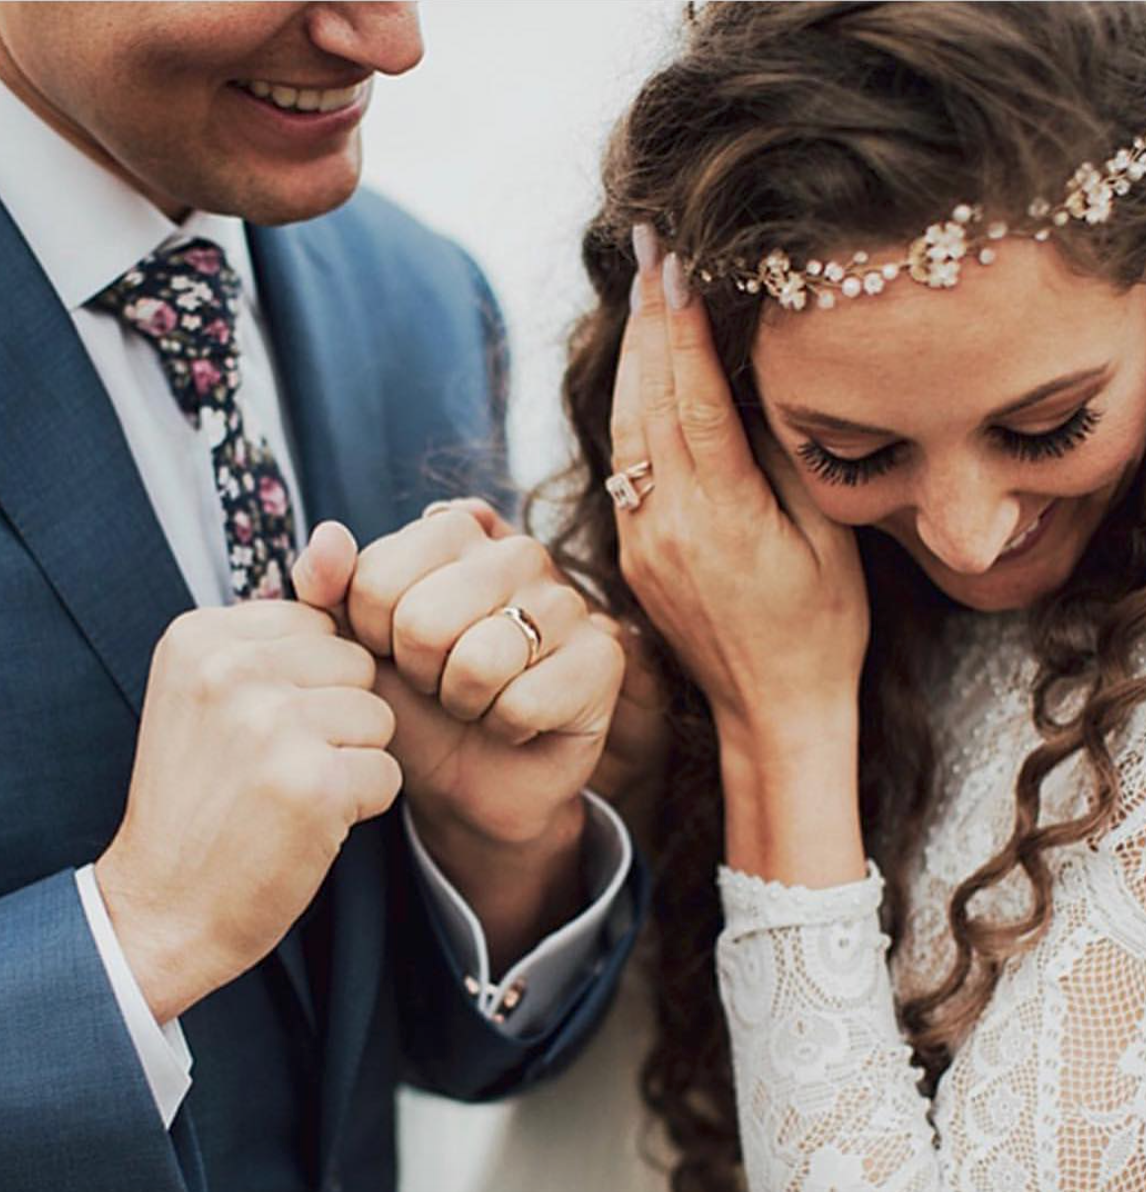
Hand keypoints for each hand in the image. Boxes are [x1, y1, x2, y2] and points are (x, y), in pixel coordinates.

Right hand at [95, 601, 400, 1022]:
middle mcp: (231, 668)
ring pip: (378, 717)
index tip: (261, 727)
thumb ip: (277, 625)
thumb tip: (335, 539)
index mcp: (200, 635)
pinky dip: (362, 806)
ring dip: (352, 761)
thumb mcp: (213, 692)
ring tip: (290, 792)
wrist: (161, 907)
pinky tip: (307, 824)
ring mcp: (270, 724)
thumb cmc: (200, 797)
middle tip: (276, 765)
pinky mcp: (311, 782)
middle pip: (356, 664)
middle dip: (338, 718)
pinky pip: (387, 771)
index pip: (319, 624)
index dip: (312, 683)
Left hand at [293, 508, 624, 962]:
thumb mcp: (355, 645)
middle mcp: (517, 551)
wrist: (469, 782)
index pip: (376, 577)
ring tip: (477, 700)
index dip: (371, 637)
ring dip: (463, 703)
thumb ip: (327, 587)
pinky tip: (517, 721)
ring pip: (480, 660)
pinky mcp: (603, 655)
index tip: (395, 651)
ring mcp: (568, 599)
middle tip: (439, 683)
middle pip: (424, 620)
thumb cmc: (413, 704)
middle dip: (418, 673)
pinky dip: (507, 729)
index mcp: (454, 532)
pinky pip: (525, 701)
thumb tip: (329, 536)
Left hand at [613, 227, 867, 882]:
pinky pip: (622, 464)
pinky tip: (639, 372)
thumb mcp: (825, 542)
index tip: (676, 263)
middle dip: (647, 320)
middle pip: (645, 401)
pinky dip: (629, 407)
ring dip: (632, 357)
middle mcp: (666, 524)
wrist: (770, 710)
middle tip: (648, 246)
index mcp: (722, 518)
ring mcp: (639, 540)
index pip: (693, 400)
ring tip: (641, 291)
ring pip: (623, 429)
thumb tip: (755, 385)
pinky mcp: (630, 553)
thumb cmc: (820, 629)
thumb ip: (784, 461)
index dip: (683, 327)